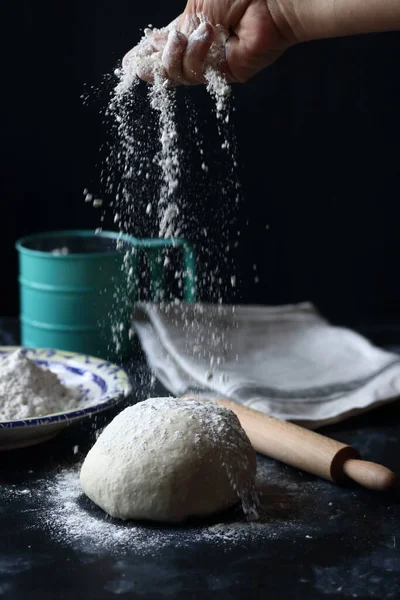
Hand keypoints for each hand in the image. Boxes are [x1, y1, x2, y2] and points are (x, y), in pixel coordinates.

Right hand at [123, 0, 292, 84]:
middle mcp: (200, 48)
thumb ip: (174, 29)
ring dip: (176, 53)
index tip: (129, 63)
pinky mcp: (225, 75)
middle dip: (154, 61)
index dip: (145, 56)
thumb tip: (151, 45)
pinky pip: (196, 74)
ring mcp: (213, 63)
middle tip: (153, 50)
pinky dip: (196, 55)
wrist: (269, 1)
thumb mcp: (195, 8)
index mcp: (192, 27)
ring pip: (177, 75)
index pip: (162, 47)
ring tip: (193, 33)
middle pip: (166, 68)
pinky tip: (207, 36)